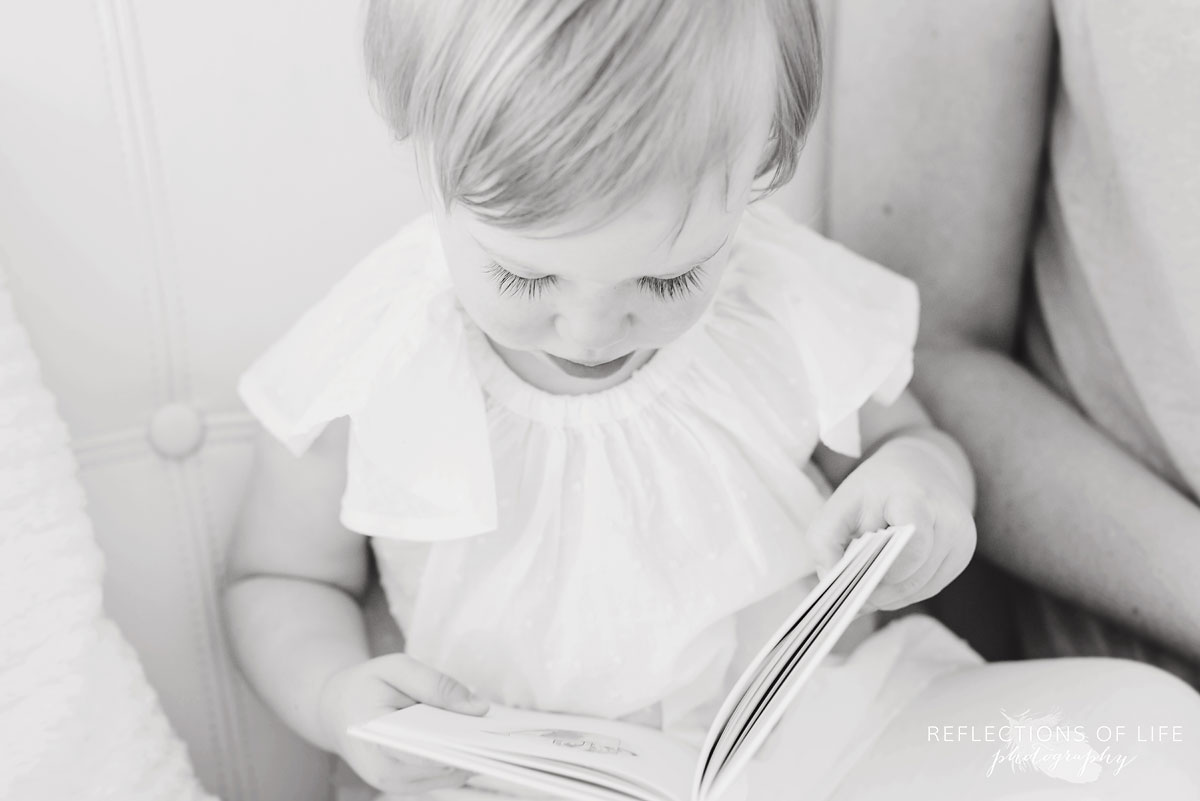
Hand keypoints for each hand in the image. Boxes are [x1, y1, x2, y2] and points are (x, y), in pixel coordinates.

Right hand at [318, 653, 489, 795]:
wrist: (335, 709)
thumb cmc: (365, 685)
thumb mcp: (396, 668)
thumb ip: (435, 685)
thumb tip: (478, 708)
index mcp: (378, 745)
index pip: (429, 752)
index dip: (461, 742)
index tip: (490, 730)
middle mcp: (387, 776)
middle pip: (445, 767)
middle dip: (472, 746)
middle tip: (499, 726)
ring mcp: (397, 785)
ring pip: (450, 775)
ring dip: (470, 752)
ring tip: (490, 728)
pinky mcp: (408, 785)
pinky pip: (444, 774)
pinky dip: (460, 755)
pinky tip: (472, 735)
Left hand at [805, 434, 975, 611]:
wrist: (919, 467)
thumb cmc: (876, 488)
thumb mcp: (841, 502)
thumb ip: (824, 541)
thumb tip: (831, 582)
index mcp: (915, 498)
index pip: (912, 546)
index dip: (884, 571)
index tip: (854, 581)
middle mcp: (948, 518)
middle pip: (914, 575)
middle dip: (880, 590)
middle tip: (852, 595)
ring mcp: (962, 537)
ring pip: (922, 588)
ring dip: (891, 596)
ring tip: (866, 588)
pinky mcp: (965, 552)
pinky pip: (932, 587)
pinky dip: (906, 592)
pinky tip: (888, 582)